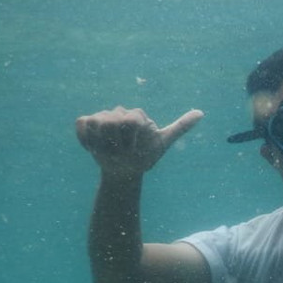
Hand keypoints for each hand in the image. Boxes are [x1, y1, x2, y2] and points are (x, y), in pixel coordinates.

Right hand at [75, 106, 203, 175]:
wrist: (126, 171)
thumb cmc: (144, 157)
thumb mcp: (163, 143)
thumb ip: (180, 126)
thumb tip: (201, 112)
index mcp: (137, 115)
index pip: (130, 122)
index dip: (130, 142)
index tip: (135, 150)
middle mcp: (118, 111)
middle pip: (111, 124)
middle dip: (116, 145)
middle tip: (121, 153)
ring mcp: (101, 116)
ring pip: (96, 124)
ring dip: (102, 144)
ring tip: (109, 150)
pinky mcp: (86, 122)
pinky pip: (82, 125)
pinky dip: (85, 139)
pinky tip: (94, 148)